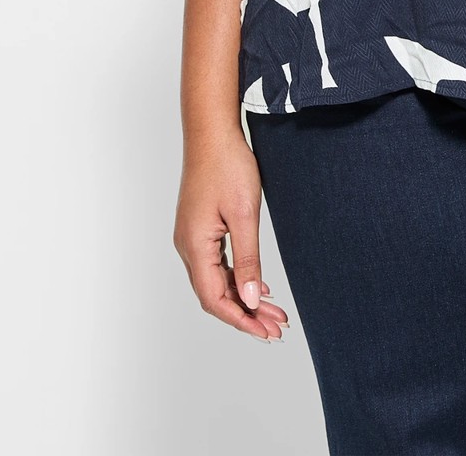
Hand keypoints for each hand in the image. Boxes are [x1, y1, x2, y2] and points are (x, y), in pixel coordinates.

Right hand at [173, 130, 289, 340]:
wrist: (213, 132)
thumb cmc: (228, 166)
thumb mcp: (244, 214)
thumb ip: (247, 258)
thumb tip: (250, 298)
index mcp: (195, 246)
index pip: (214, 299)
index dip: (241, 320)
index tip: (266, 332)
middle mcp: (188, 246)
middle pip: (214, 294)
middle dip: (246, 313)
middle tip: (277, 327)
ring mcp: (192, 237)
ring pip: (216, 280)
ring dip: (243, 296)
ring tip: (273, 311)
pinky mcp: (199, 227)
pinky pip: (216, 263)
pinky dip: (236, 277)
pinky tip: (256, 282)